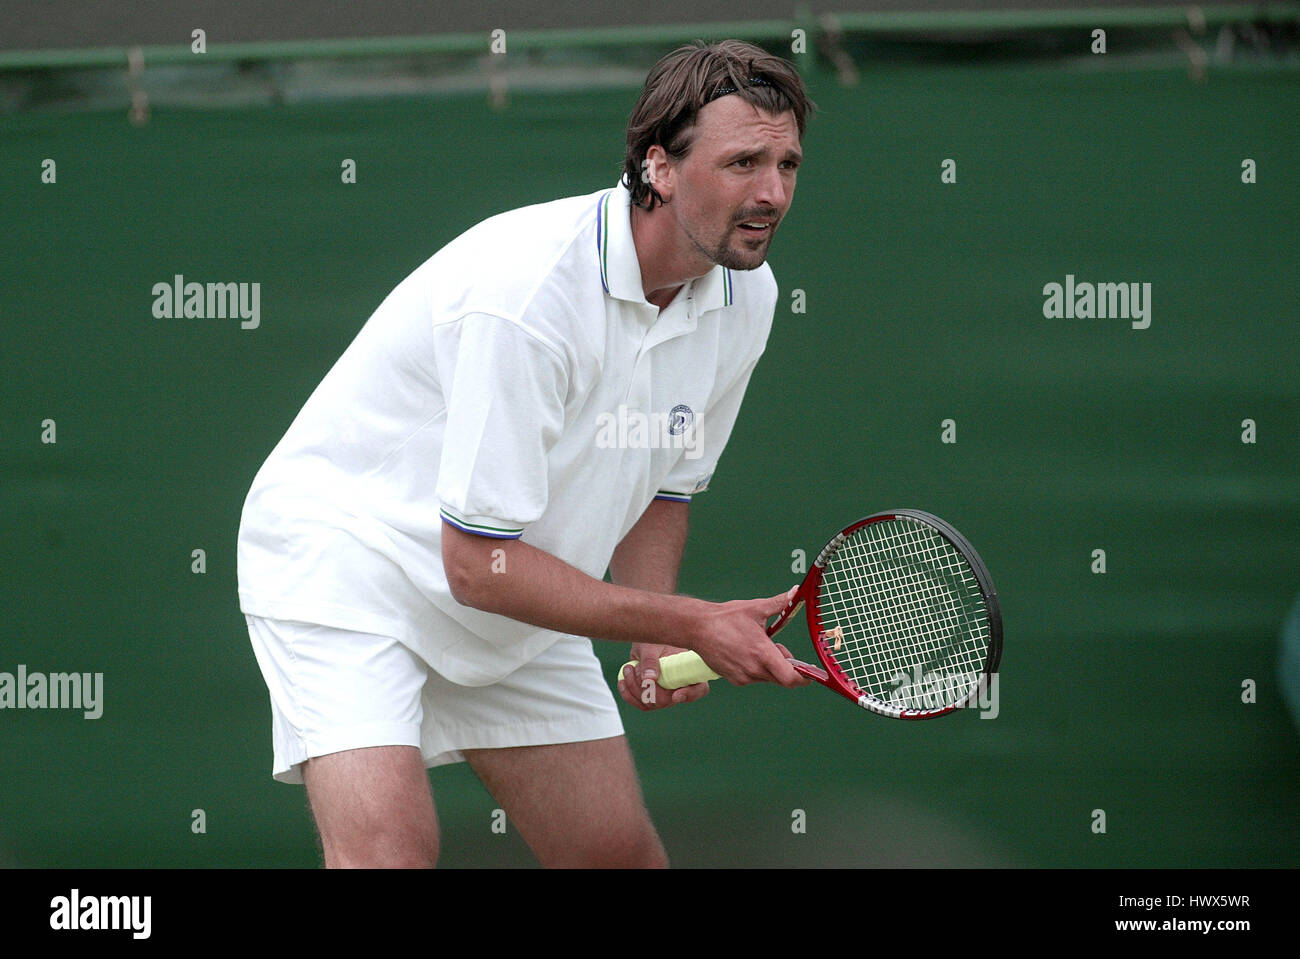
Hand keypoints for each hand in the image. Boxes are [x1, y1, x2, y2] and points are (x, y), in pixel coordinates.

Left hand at [617, 643, 709, 710]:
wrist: (642, 645)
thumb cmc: (652, 641)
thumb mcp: (650, 646)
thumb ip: (650, 660)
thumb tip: (650, 679)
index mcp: (689, 670)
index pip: (700, 689)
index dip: (690, 694)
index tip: (675, 695)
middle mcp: (680, 686)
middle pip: (668, 701)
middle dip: (648, 688)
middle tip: (636, 669)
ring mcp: (667, 695)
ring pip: (651, 704)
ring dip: (635, 688)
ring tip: (629, 668)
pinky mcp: (653, 699)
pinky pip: (641, 704)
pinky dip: (628, 694)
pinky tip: (622, 680)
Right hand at [689, 586, 810, 687]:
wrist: (698, 628)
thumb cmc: (726, 617)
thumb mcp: (756, 608)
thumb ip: (780, 603)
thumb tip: (795, 591)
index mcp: (762, 653)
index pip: (790, 678)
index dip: (803, 678)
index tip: (809, 674)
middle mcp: (754, 669)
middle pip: (781, 677)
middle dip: (786, 666)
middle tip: (777, 647)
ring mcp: (743, 676)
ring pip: (767, 677)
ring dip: (770, 666)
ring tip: (757, 646)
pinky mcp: (734, 679)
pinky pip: (754, 678)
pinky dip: (756, 669)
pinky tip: (746, 652)